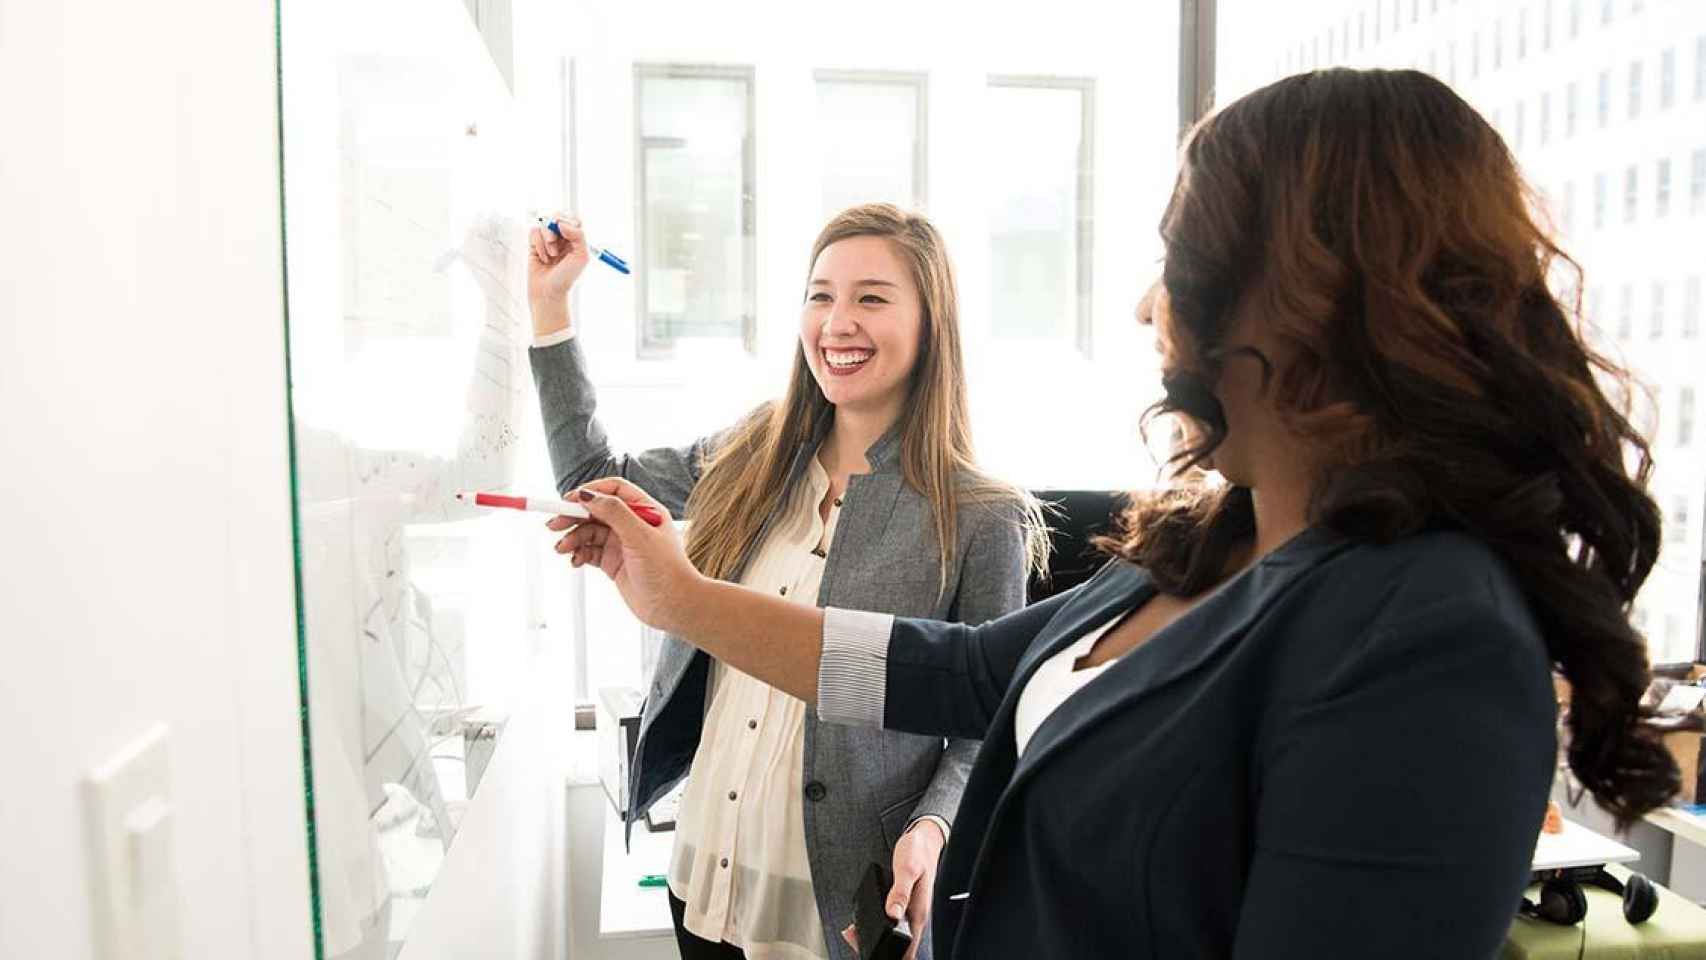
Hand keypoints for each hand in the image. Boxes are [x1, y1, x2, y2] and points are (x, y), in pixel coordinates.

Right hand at [527, 211, 589, 334]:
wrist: (548, 292)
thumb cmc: (567, 277)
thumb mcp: (581, 256)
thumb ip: (578, 235)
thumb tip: (562, 223)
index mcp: (576, 239)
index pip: (573, 218)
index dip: (568, 220)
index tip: (565, 231)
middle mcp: (563, 238)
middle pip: (557, 217)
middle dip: (554, 228)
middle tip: (554, 242)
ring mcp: (548, 240)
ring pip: (544, 224)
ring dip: (546, 240)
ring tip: (550, 255)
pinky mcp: (534, 244)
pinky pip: (533, 232)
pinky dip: (537, 244)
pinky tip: (542, 258)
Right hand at [548, 477, 699, 632]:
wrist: (673, 607)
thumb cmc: (668, 571)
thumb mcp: (640, 536)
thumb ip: (614, 513)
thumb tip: (588, 495)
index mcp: (645, 510)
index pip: (614, 491)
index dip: (591, 492)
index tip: (570, 500)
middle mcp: (632, 524)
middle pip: (596, 511)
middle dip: (573, 516)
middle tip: (554, 524)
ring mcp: (622, 543)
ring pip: (589, 532)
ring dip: (573, 538)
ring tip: (562, 549)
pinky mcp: (613, 562)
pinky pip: (589, 551)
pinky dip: (578, 553)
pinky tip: (574, 560)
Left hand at [841, 819, 944, 959]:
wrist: (925, 839)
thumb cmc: (918, 852)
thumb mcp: (907, 869)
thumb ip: (900, 892)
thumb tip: (893, 914)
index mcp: (918, 913)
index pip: (908, 948)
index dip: (892, 955)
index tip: (872, 951)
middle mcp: (914, 916)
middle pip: (899, 947)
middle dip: (876, 948)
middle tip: (854, 938)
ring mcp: (909, 912)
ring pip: (893, 936)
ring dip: (874, 938)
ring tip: (853, 933)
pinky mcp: (903, 905)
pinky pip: (890, 922)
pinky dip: (875, 926)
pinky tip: (860, 922)